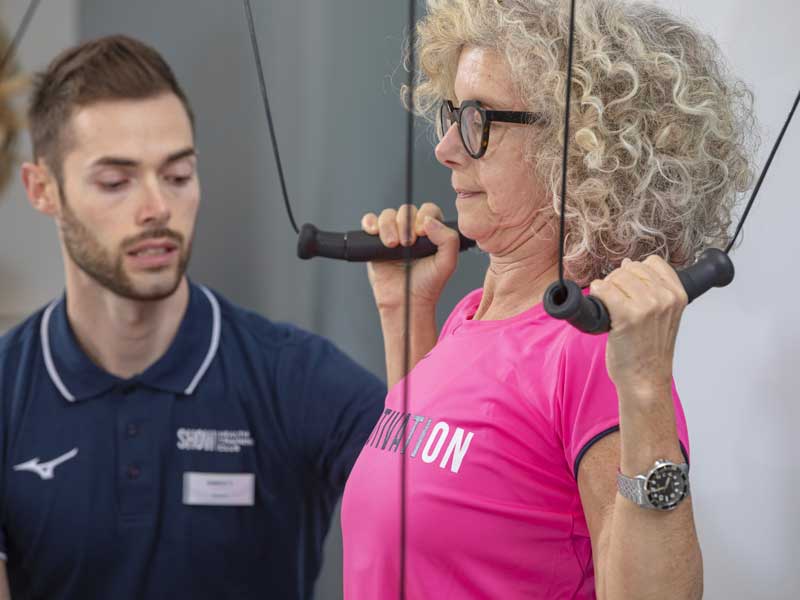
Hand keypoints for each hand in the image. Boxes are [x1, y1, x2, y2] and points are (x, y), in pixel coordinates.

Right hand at [360, 203, 459, 312]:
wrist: (406, 302)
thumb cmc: (427, 285)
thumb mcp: (447, 263)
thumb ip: (448, 240)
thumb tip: (429, 221)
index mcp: (431, 231)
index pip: (428, 210)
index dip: (424, 217)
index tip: (421, 233)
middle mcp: (411, 230)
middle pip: (405, 211)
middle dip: (404, 224)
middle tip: (406, 243)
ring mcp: (393, 234)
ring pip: (387, 215)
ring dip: (387, 226)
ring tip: (391, 245)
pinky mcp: (375, 241)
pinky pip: (369, 222)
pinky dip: (369, 223)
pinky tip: (373, 232)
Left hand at [589, 255, 687, 397]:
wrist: (645, 379)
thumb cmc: (650, 350)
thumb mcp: (664, 315)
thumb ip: (652, 289)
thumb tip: (628, 263)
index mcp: (678, 295)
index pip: (652, 262)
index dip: (635, 272)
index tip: (631, 289)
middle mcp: (665, 298)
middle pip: (631, 268)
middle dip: (617, 280)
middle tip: (616, 301)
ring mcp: (647, 306)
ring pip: (616, 277)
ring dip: (606, 288)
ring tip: (610, 307)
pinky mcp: (627, 316)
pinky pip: (604, 290)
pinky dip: (597, 294)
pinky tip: (601, 306)